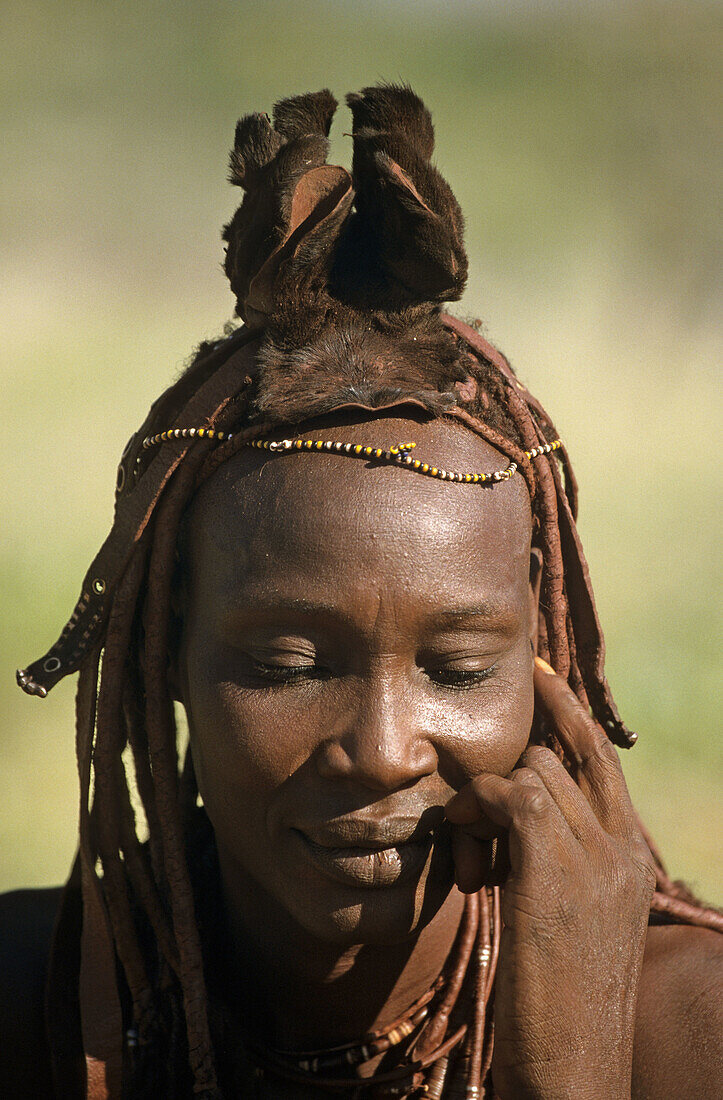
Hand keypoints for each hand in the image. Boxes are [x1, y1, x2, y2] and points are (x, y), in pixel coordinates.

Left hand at [445, 659, 655, 1099]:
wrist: (574, 1067)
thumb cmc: (559, 1002)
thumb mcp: (575, 921)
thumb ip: (560, 863)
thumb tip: (516, 817)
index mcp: (631, 858)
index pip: (602, 760)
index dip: (569, 714)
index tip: (540, 678)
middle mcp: (621, 847)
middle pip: (557, 758)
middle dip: (506, 770)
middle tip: (475, 814)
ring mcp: (594, 855)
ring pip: (529, 771)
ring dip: (484, 803)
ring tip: (474, 863)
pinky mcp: (555, 866)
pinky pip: (507, 794)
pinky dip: (477, 813)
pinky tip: (469, 861)